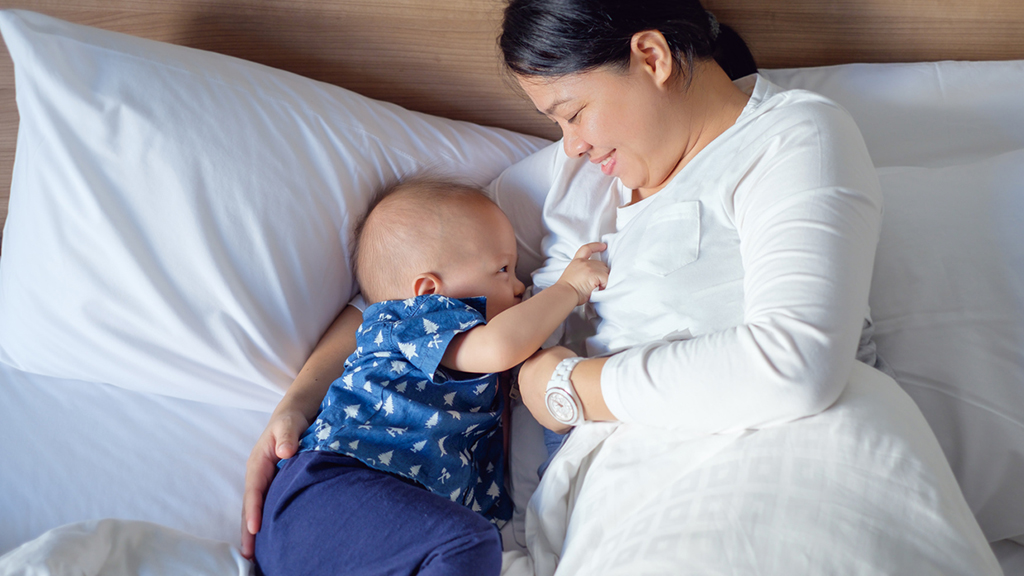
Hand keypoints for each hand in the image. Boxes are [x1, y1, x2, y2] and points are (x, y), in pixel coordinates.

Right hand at [241, 407, 308, 558]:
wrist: (294, 417)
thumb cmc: (290, 421)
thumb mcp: (288, 424)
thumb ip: (287, 436)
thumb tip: (285, 451)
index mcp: (258, 463)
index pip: (254, 491)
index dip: (253, 510)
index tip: (255, 529)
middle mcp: (258, 476)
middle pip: (250, 507)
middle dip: (248, 531)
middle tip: (248, 555)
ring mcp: (265, 482)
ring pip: (258, 510)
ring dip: (254, 532)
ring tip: (253, 556)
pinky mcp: (274, 486)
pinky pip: (268, 506)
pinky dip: (266, 522)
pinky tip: (270, 539)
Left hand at [519, 346, 576, 432]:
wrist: (571, 387)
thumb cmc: (562, 367)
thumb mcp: (554, 351)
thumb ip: (549, 358)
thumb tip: (553, 360)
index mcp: (524, 374)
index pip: (531, 372)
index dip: (544, 372)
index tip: (554, 372)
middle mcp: (525, 393)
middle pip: (536, 391)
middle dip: (547, 388)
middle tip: (562, 384)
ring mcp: (535, 411)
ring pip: (545, 406)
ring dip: (554, 402)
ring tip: (569, 397)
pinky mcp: (547, 423)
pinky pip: (555, 418)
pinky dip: (563, 414)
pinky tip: (572, 408)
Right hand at [555, 242, 608, 304]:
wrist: (564, 294)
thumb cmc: (567, 290)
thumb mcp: (572, 274)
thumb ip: (581, 270)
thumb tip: (592, 275)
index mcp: (576, 261)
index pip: (586, 249)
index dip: (596, 246)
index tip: (603, 246)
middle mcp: (583, 262)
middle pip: (601, 264)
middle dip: (602, 273)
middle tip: (596, 284)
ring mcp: (589, 267)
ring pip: (605, 271)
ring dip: (603, 280)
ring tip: (596, 287)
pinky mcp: (594, 273)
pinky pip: (606, 278)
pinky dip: (604, 285)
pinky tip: (598, 289)